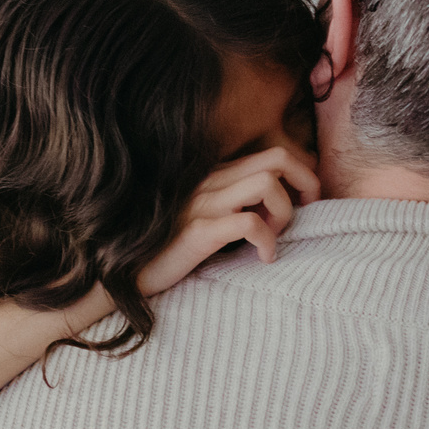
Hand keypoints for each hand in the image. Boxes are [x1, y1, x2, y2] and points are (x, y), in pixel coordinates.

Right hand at [136, 144, 320, 295]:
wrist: (123, 274)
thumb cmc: (168, 251)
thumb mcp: (204, 219)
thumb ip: (233, 206)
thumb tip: (275, 210)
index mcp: (215, 176)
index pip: (272, 154)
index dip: (301, 174)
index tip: (305, 203)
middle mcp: (211, 182)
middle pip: (277, 158)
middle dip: (306, 183)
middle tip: (304, 215)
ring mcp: (203, 204)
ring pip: (267, 183)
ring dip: (283, 212)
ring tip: (272, 239)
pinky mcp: (198, 231)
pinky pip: (249, 222)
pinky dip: (268, 240)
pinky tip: (262, 258)